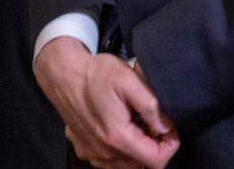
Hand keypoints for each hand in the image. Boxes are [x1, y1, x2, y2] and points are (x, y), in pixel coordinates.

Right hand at [35, 37, 179, 168]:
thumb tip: (165, 128)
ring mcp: (92, 154)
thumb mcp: (129, 79)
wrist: (63, 73)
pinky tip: (119, 128)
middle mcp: (104, 153)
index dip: (170, 145)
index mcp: (117, 137)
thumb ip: (152, 107)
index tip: (168, 126)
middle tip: (151, 121)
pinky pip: (110, 161)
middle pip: (143, 165)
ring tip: (136, 124)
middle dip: (154, 146)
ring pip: (127, 166)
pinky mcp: (84, 149)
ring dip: (137, 150)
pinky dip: (121, 151)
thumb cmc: (95, 74)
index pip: (157, 161)